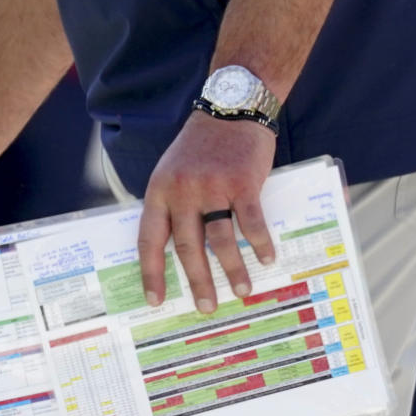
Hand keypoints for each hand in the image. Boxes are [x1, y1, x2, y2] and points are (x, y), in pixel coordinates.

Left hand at [138, 111, 276, 312]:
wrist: (230, 108)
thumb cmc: (200, 145)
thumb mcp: (172, 170)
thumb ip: (172, 204)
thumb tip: (177, 251)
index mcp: (160, 190)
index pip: (149, 238)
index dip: (151, 272)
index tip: (154, 300)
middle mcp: (183, 191)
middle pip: (187, 246)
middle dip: (197, 281)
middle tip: (207, 307)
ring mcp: (213, 186)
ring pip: (220, 240)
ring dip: (232, 269)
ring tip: (241, 290)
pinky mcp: (242, 182)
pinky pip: (251, 222)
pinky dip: (260, 244)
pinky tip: (266, 258)